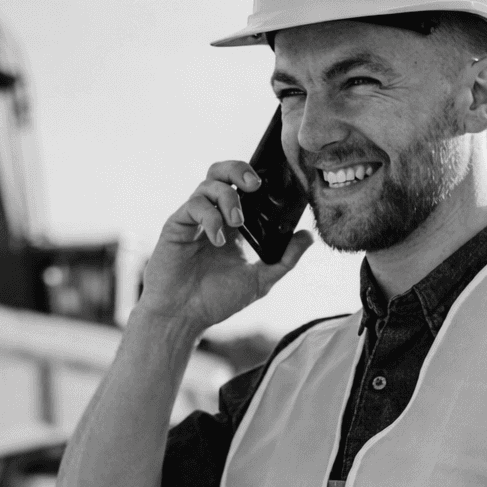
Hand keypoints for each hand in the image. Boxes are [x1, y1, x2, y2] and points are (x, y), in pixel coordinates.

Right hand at [136, 160, 312, 333]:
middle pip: (222, 172)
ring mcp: (194, 219)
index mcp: (233, 224)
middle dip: (239, 169)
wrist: (183, 316)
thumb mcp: (260, 280)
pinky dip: (210, 217)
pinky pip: (194, 205)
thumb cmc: (216, 300)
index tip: (276, 184)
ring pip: (208, 184)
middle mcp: (213, 216)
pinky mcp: (176, 225)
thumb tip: (309, 236)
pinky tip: (218, 239)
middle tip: (255, 185)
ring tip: (238, 222)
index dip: (257, 177)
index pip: (243, 186)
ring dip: (228, 197)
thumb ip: (285, 259)